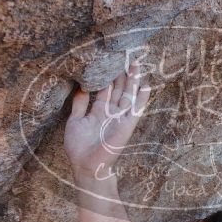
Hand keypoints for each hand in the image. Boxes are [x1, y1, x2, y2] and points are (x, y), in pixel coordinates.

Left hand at [64, 61, 150, 177]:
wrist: (86, 165)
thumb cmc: (79, 147)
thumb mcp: (75, 121)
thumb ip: (79, 104)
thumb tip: (80, 87)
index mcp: (99, 110)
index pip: (106, 89)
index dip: (108, 75)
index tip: (109, 60)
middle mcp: (111, 112)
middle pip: (119, 89)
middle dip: (122, 73)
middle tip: (125, 55)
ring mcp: (120, 118)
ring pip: (128, 95)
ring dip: (132, 80)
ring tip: (136, 63)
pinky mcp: (126, 125)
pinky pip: (136, 110)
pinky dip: (141, 98)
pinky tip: (146, 86)